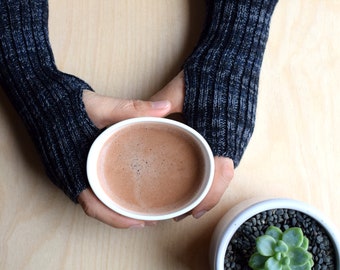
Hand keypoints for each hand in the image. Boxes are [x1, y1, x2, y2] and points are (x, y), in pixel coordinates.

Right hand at [78, 90, 170, 227]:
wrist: (41, 99)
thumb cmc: (67, 106)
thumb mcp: (103, 107)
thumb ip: (133, 108)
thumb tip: (165, 108)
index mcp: (74, 169)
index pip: (94, 206)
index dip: (116, 219)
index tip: (140, 223)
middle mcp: (70, 176)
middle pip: (96, 207)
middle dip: (121, 216)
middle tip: (148, 217)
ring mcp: (69, 172)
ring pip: (93, 198)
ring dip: (113, 205)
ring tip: (139, 205)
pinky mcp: (71, 166)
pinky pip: (89, 187)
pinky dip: (105, 192)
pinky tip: (121, 185)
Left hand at [151, 71, 234, 219]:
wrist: (235, 54)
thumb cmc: (207, 71)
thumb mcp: (178, 88)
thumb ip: (158, 105)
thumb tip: (138, 119)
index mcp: (217, 132)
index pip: (217, 176)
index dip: (205, 198)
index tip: (190, 212)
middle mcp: (233, 139)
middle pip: (225, 180)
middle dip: (208, 200)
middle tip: (188, 212)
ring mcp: (241, 135)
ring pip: (228, 172)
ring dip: (213, 188)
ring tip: (194, 199)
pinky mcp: (242, 130)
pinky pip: (230, 158)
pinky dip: (217, 173)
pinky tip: (204, 175)